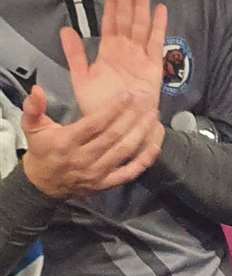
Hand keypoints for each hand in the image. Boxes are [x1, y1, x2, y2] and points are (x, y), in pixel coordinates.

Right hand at [20, 85, 163, 198]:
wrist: (42, 186)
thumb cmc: (42, 151)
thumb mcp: (32, 128)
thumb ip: (34, 108)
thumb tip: (37, 89)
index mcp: (66, 143)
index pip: (95, 124)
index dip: (113, 109)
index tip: (128, 95)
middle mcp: (82, 159)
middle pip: (113, 136)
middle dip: (132, 116)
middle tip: (146, 100)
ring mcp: (96, 173)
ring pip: (124, 152)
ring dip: (142, 133)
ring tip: (153, 116)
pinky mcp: (105, 184)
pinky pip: (130, 172)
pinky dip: (145, 159)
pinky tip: (155, 144)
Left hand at [62, 0, 167, 118]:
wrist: (119, 126)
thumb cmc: (100, 105)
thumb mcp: (81, 79)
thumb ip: (75, 55)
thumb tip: (66, 29)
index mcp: (109, 51)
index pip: (110, 20)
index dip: (112, 1)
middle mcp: (126, 50)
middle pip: (127, 17)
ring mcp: (141, 56)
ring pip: (141, 25)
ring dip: (142, 5)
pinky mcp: (153, 67)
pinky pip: (156, 42)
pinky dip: (159, 26)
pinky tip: (161, 10)